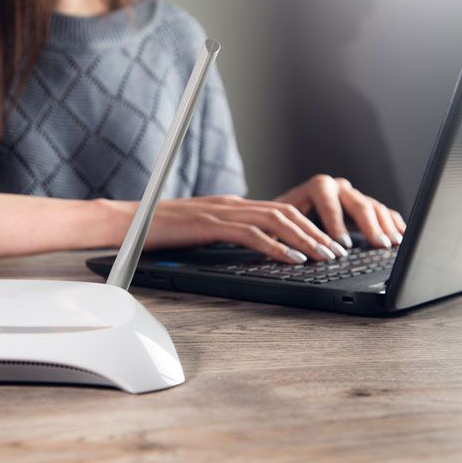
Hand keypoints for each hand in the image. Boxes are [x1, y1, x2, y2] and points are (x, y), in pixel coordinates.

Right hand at [138, 195, 349, 263]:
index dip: (307, 226)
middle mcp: (230, 204)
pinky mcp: (209, 225)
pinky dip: (276, 246)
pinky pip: (251, 234)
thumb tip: (245, 244)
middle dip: (316, 232)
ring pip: (275, 220)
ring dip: (305, 239)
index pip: (278, 211)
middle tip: (338, 251)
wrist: (123, 221)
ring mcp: (220, 212)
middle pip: (285, 212)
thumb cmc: (155, 229)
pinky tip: (292, 258)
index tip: (325, 243)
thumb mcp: (197, 230)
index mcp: (229, 205)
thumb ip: (222, 233)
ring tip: (325, 255)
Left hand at [274, 174, 405, 249]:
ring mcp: (353, 196)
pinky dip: (393, 225)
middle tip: (378, 244)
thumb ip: (287, 233)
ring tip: (393, 244)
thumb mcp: (280, 224)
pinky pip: (383, 213)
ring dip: (385, 227)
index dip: (336, 224)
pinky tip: (401, 237)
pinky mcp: (364, 206)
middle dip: (369, 226)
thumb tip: (292, 251)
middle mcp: (338, 188)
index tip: (343, 244)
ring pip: (374, 208)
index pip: (329, 203)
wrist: (288, 212)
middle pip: (358, 204)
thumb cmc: (283, 219)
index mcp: (317, 187)